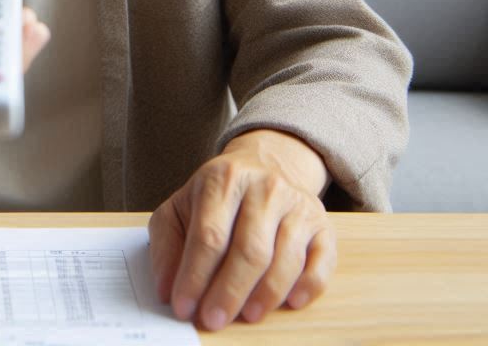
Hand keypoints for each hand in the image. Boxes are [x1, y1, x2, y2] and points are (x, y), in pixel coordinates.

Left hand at [147, 130, 335, 330]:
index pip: (208, 235)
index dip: (194, 276)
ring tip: (246, 316)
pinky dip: (307, 287)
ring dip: (265, 296)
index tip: (184, 307)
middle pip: (249, 250)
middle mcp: (263, 186)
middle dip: (228, 292)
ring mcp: (297, 204)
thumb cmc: (216, 198)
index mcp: (222, 179)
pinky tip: (289, 303)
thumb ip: (166, 245)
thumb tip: (166, 289)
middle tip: (213, 320)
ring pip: (285, 259)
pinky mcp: (322, 224)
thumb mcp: (180, 208)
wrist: (263, 167)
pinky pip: (321, 263)